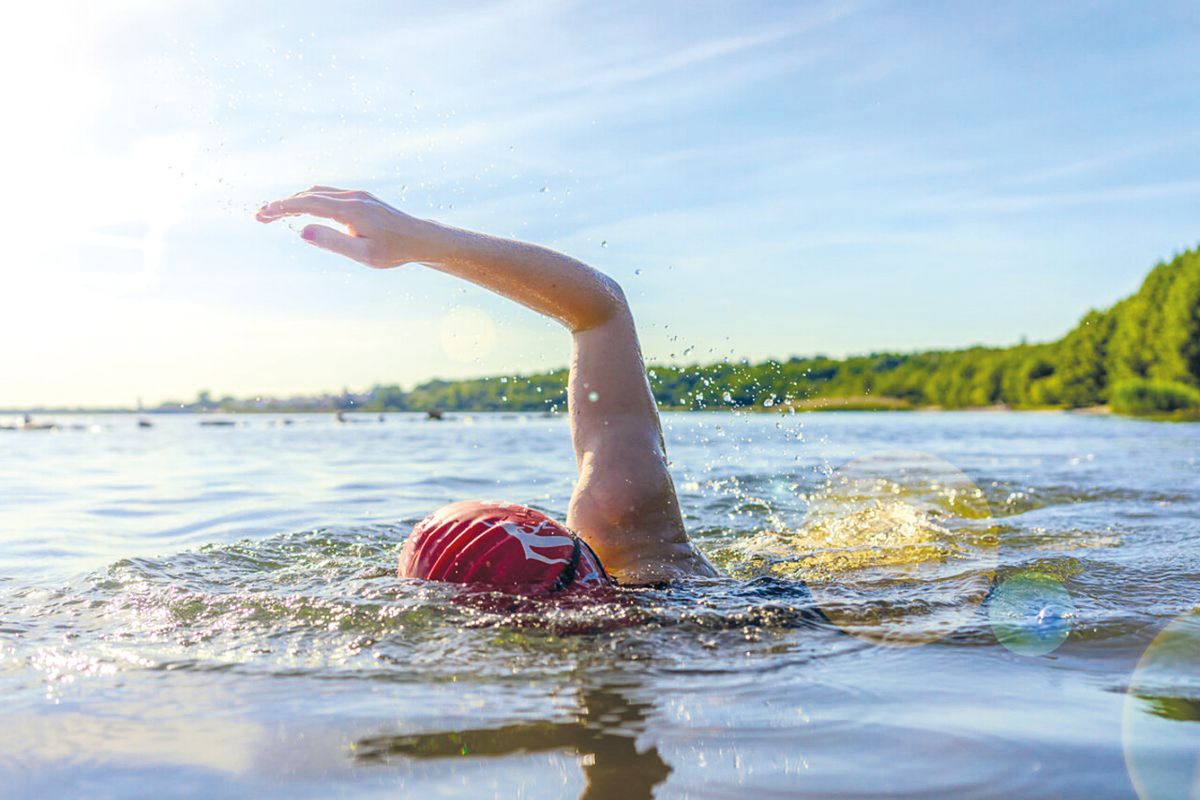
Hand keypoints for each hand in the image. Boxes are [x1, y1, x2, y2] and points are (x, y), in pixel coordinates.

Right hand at [255, 186, 438, 268]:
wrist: (420, 239)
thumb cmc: (393, 251)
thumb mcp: (363, 254)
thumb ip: (332, 242)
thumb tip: (302, 231)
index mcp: (350, 210)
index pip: (308, 204)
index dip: (282, 208)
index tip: (262, 215)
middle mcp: (352, 197)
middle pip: (308, 195)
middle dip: (282, 204)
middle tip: (259, 217)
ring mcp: (357, 195)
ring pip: (318, 192)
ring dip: (294, 201)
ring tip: (275, 213)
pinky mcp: (361, 198)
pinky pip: (328, 194)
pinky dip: (309, 200)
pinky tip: (302, 210)